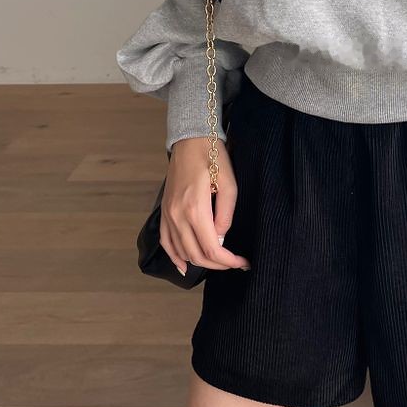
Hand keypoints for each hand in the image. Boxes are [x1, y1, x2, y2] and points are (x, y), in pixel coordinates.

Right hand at [161, 136, 250, 276]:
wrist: (191, 140)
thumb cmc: (213, 157)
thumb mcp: (229, 183)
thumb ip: (225, 214)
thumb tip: (221, 236)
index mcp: (195, 209)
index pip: (211, 248)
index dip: (228, 261)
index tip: (242, 262)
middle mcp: (177, 216)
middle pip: (196, 254)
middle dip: (218, 264)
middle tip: (235, 263)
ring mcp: (168, 214)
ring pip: (181, 252)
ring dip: (200, 262)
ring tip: (218, 262)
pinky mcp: (164, 211)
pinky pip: (166, 242)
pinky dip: (174, 256)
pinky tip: (184, 265)